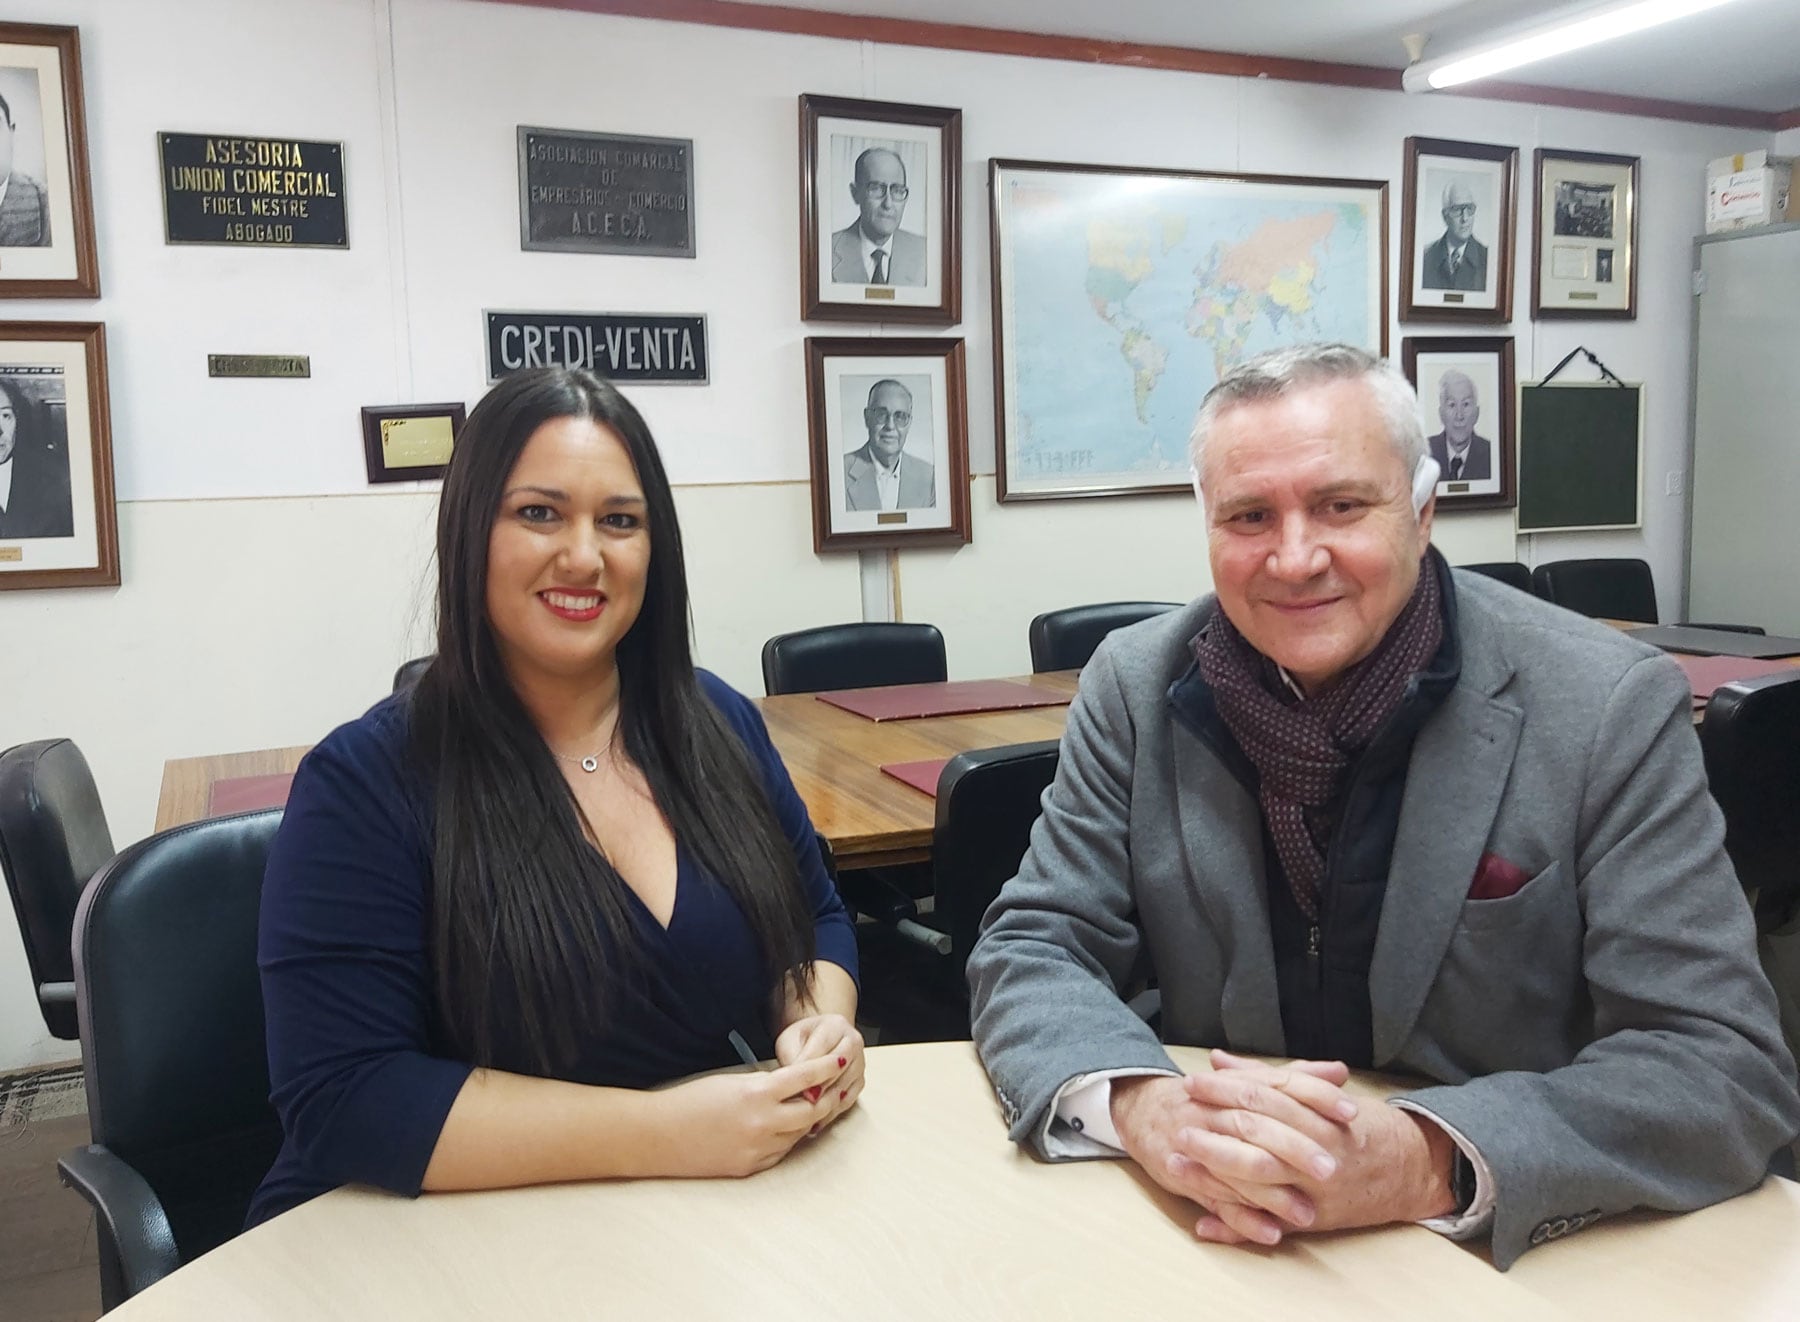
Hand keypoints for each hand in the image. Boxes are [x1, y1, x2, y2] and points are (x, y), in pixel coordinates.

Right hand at [658, 1055, 842, 1176]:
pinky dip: (785, 1140)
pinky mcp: (750, 1168)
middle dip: (824, 1098)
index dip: (827, 1067)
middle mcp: (762, 1123)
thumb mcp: (732, 1081)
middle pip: (813, 1111)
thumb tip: (794, 1086)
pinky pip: (780, 1153)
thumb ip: (765, 1084)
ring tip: (804, 1107)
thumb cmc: (690, 1101)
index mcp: (757, 1093)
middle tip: (829, 1088)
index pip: (806, 1077)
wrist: (659, 1136)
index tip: (840, 1059)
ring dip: (805, 1121)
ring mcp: (757, 1149)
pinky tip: (778, 1130)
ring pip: (799, 1134)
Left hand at [774, 1012, 864, 1132]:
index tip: (793, 1086)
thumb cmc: (803, 1040)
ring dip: (825, 1103)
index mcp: (836, 1025)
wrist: (818, 1040)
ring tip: (806, 1116)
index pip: (822, 1047)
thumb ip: (792, 1057)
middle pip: (839, 1068)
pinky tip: (816, 1121)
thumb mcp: (790, 1040)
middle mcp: (853, 1041)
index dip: (807, 1068)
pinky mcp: (860, 1081)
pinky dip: (831, 1112)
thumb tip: (794, 1082)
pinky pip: (848, 1100)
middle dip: (819, 1087)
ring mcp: (860, 1062)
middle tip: (802, 1102)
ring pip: (844, 1086)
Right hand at [1110, 1063, 1355, 1245]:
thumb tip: (1339, 1072)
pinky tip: (1271, 1234)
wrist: (1143, 1109)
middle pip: (1257, 1127)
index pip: (1280, 1084)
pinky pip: (1216, 1201)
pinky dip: (1243, 1220)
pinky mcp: (1186, 1177)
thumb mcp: (1248, 1083)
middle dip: (1294, 1149)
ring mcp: (1199, 1145)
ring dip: (1272, 1194)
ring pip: (1237, 1168)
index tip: (1351, 1112)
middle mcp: (1217, 1111)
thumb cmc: (1206, 1099)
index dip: (1316, 1096)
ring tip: (1307, 1213)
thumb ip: (1295, 1078)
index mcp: (1237, 1086)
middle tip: (1331, 1169)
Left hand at [1171, 1050, 1454, 1243]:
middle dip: (1213, 1125)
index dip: (1225, 1088)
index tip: (1193, 1082)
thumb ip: (1268, 1076)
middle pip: (1257, 1133)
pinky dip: (1235, 1224)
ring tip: (1176, 1161)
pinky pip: (1268, 1222)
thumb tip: (1219, 1060)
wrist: (1415, 1169)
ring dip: (1212, 1172)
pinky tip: (1203, 1221)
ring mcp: (1315, 1188)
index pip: (1264, 1095)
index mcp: (1319, 1114)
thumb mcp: (1320, 1094)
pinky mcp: (1313, 1220)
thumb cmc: (1362, 1126)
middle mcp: (1318, 1151)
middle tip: (1179, 1117)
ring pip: (1258, 1178)